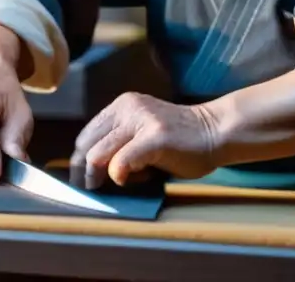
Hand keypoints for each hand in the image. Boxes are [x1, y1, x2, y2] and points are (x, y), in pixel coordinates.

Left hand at [69, 92, 217, 188]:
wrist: (215, 131)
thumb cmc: (180, 139)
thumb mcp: (142, 132)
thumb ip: (120, 142)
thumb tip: (91, 169)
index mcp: (123, 104)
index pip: (87, 133)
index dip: (79, 159)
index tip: (82, 179)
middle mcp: (128, 107)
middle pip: (87, 143)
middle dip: (83, 171)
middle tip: (88, 189)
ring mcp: (142, 120)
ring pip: (98, 153)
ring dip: (96, 176)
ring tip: (105, 187)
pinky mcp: (155, 137)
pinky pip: (122, 161)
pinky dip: (118, 175)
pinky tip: (127, 180)